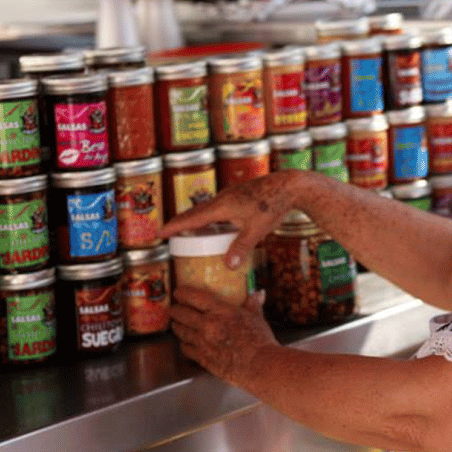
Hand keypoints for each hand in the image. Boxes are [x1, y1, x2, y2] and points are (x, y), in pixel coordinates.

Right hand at [158, 170, 302, 269]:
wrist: (291, 185)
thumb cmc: (273, 206)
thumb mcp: (257, 230)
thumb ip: (241, 247)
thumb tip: (228, 266)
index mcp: (222, 205)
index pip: (192, 218)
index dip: (175, 225)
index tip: (160, 232)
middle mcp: (223, 197)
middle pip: (197, 212)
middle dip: (182, 223)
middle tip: (170, 234)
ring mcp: (232, 194)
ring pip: (209, 208)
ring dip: (198, 219)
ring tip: (191, 232)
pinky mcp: (241, 194)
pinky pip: (220, 206)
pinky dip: (213, 216)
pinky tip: (220, 225)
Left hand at [170, 285, 275, 384]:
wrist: (258, 364)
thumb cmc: (259, 340)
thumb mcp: (257, 317)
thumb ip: (253, 304)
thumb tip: (257, 294)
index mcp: (220, 311)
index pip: (194, 297)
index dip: (183, 293)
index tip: (178, 292)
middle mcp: (207, 325)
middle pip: (182, 314)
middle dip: (175, 310)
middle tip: (174, 308)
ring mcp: (203, 343)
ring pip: (181, 332)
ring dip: (177, 326)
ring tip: (176, 324)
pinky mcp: (203, 358)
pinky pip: (186, 349)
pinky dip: (183, 344)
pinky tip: (185, 343)